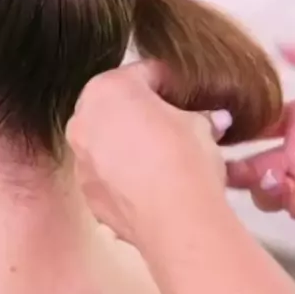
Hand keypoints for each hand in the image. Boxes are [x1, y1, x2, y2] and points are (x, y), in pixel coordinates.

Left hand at [66, 61, 231, 245]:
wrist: (175, 220)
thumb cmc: (184, 155)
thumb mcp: (201, 124)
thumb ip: (199, 116)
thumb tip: (213, 121)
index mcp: (108, 88)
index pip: (145, 73)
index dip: (170, 82)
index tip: (187, 95)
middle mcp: (84, 120)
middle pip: (117, 104)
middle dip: (144, 110)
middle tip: (175, 122)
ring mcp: (81, 159)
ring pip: (107, 140)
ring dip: (131, 142)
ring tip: (163, 156)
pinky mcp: (88, 193)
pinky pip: (107, 172)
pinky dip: (124, 173)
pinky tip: (151, 184)